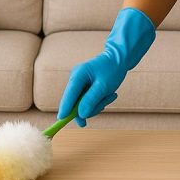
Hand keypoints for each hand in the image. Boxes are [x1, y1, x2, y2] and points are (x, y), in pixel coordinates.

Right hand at [57, 7, 155, 127]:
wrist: (119, 60)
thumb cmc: (112, 70)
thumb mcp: (103, 86)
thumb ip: (91, 100)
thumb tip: (81, 114)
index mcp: (78, 75)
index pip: (69, 95)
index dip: (65, 108)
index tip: (61, 120)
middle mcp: (75, 79)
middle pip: (75, 102)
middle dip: (90, 108)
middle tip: (103, 106)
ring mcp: (79, 84)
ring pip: (82, 104)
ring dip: (97, 105)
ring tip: (110, 96)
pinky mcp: (83, 88)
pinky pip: (87, 101)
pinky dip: (98, 102)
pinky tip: (108, 95)